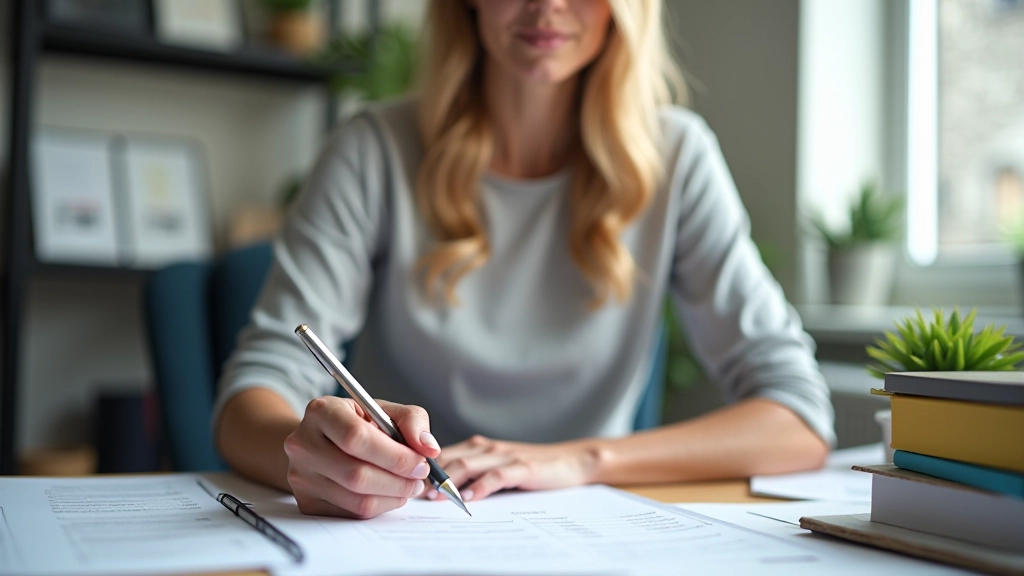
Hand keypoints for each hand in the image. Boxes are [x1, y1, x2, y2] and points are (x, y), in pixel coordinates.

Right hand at [283, 396, 440, 518]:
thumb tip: (429, 448)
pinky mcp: (306, 502)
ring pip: (357, 500)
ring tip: (409, 485)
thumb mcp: (383, 410)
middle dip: (399, 480)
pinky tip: (388, 493)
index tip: (421, 461)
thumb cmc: (356, 423)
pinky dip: (379, 506)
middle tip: (420, 477)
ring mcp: (301, 476)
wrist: (319, 441)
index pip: (357, 438)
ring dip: (394, 496)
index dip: (395, 455)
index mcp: (321, 412)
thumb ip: (411, 420)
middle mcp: (303, 444)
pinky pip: (352, 513)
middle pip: (357, 474)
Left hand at [429, 435, 604, 501]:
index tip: (405, 485)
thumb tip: (436, 492)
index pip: (442, 454)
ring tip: (434, 497)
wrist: (571, 461)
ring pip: (467, 464)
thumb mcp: (497, 468)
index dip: (422, 468)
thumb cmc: (530, 468)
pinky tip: (468, 498)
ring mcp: (504, 455)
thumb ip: (472, 474)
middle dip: (428, 476)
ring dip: (448, 481)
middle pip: (449, 458)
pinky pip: (496, 476)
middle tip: (412, 494)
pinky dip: (479, 487)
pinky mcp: (522, 467)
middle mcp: (487, 447)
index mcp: (478, 447)